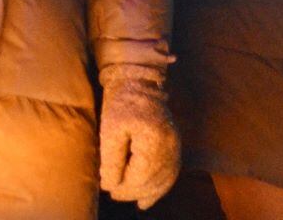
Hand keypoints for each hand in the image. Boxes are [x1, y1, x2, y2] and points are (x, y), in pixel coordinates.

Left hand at [97, 64, 180, 207]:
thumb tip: (109, 185)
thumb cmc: (121, 102)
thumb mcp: (110, 128)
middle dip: (131, 191)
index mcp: (154, 141)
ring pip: (163, 181)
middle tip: (112, 194)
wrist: (140, 80)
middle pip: (152, 181)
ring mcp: (176, 148)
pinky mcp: (175, 147)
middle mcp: (171, 148)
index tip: (106, 188)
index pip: (139, 176)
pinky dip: (159, 189)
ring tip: (127, 198)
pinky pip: (170, 174)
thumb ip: (111, 158)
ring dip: (145, 193)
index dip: (123, 186)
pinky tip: (146, 201)